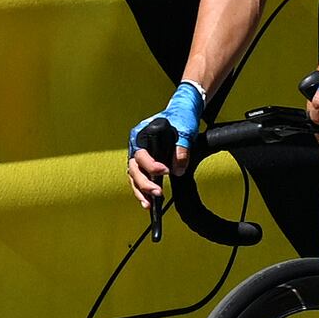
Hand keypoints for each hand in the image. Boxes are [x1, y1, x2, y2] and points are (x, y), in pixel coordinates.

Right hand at [126, 80, 208, 204]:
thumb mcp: (184, 131)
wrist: (182, 113)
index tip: (165, 170)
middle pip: (134, 168)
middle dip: (144, 183)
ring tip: (149, 204)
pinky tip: (149, 202)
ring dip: (141, 191)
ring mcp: (139, 155)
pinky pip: (139, 179)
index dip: (152, 165)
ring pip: (134, 176)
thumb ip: (181, 150)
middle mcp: (136, 145)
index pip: (142, 154)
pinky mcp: (145, 164)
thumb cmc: (180, 117)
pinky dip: (143, 191)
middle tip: (158, 192)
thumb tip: (178, 170)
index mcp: (141, 134)